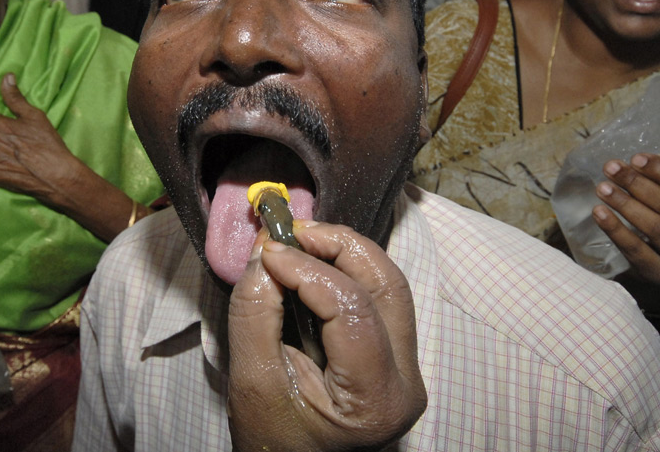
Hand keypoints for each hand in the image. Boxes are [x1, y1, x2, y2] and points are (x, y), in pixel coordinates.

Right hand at [227, 222, 426, 451]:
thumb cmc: (273, 442)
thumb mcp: (253, 382)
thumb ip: (255, 313)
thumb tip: (265, 251)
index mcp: (376, 399)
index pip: (353, 309)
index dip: (308, 269)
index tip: (268, 251)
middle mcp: (407, 381)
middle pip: (385, 285)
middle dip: (338, 245)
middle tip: (292, 230)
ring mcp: (406, 367)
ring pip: (388, 284)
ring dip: (345, 251)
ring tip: (300, 239)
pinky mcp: (394, 355)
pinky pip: (378, 297)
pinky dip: (347, 270)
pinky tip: (313, 261)